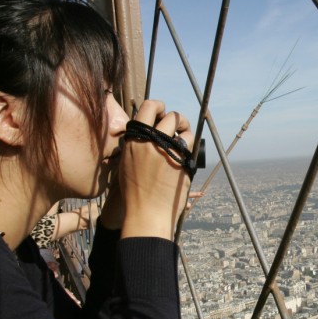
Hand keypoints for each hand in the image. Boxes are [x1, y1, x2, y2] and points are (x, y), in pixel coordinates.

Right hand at [119, 99, 192, 239]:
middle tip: (179, 126)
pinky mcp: (181, 162)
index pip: (148, 108)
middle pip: (171, 116)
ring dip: (186, 133)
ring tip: (183, 142)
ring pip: (184, 130)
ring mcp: (168, 152)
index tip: (163, 111)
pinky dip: (189, 148)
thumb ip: (136, 145)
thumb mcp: (126, 163)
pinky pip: (190, 146)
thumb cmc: (134, 192)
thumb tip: (148, 131)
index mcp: (135, 140)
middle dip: (178, 119)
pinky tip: (185, 155)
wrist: (146, 213)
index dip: (159, 106)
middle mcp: (151, 142)